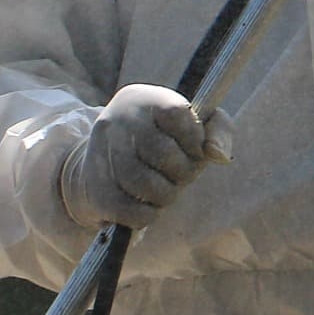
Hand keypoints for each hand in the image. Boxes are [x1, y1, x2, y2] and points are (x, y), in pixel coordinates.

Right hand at [59, 84, 234, 230]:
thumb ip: (218, 130)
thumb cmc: (160, 142)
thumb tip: (219, 155)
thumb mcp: (191, 125)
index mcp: (146, 99)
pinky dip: (146, 215)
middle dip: (183, 172)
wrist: (102, 164)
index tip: (195, 150)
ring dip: (166, 195)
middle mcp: (119, 120)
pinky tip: (151, 208)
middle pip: (162, 153)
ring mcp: (101, 153)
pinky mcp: (94, 188)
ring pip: (143, 183)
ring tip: (168, 192)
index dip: (194, 139)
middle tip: (184, 177)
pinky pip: (127, 209)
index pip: (178, 113)